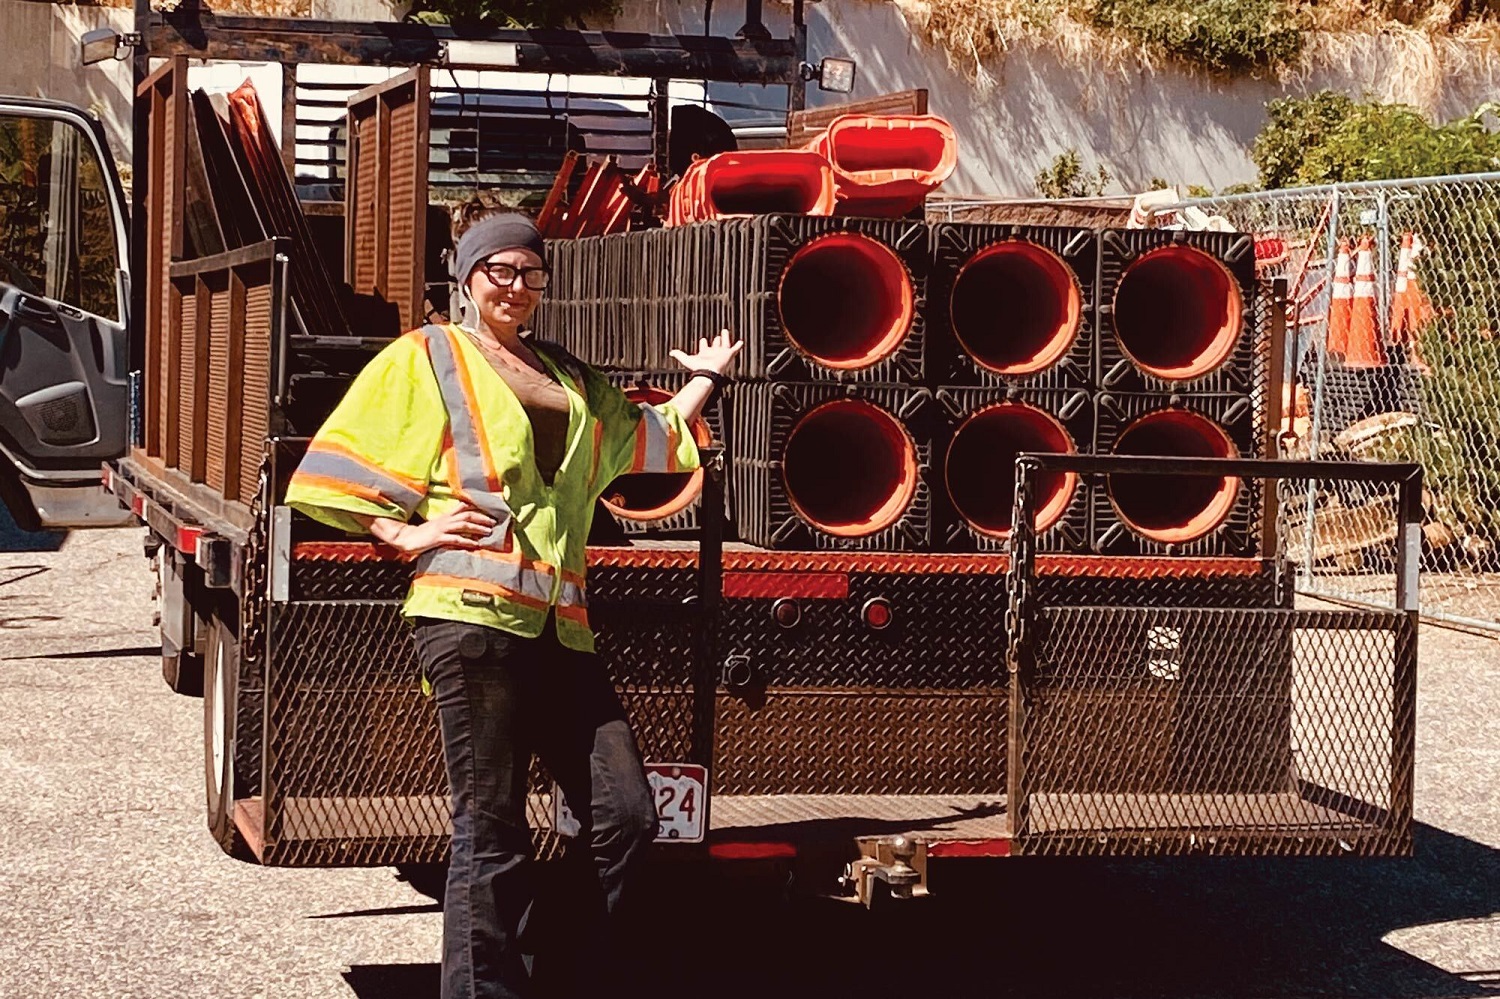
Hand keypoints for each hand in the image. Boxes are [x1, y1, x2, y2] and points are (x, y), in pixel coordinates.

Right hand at [371, 506, 497, 554]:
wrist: (407, 539)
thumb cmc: (424, 533)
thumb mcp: (439, 524)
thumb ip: (451, 520)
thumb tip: (465, 519)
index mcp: (446, 516)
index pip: (465, 508)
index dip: (478, 508)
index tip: (491, 510)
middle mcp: (446, 520)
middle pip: (467, 515)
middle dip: (482, 518)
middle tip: (494, 522)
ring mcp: (442, 529)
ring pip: (463, 525)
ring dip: (478, 527)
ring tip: (489, 532)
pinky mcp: (438, 539)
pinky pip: (455, 539)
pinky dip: (467, 541)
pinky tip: (475, 544)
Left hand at [669, 329, 742, 375]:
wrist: (707, 372)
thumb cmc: (698, 367)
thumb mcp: (686, 359)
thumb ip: (678, 354)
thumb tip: (670, 352)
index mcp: (704, 354)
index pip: (704, 346)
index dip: (703, 343)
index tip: (703, 339)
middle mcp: (713, 353)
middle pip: (715, 345)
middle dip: (715, 341)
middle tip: (717, 336)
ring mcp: (721, 354)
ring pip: (724, 344)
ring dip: (725, 338)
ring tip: (725, 332)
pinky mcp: (728, 354)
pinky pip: (735, 349)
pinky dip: (738, 346)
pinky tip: (741, 342)